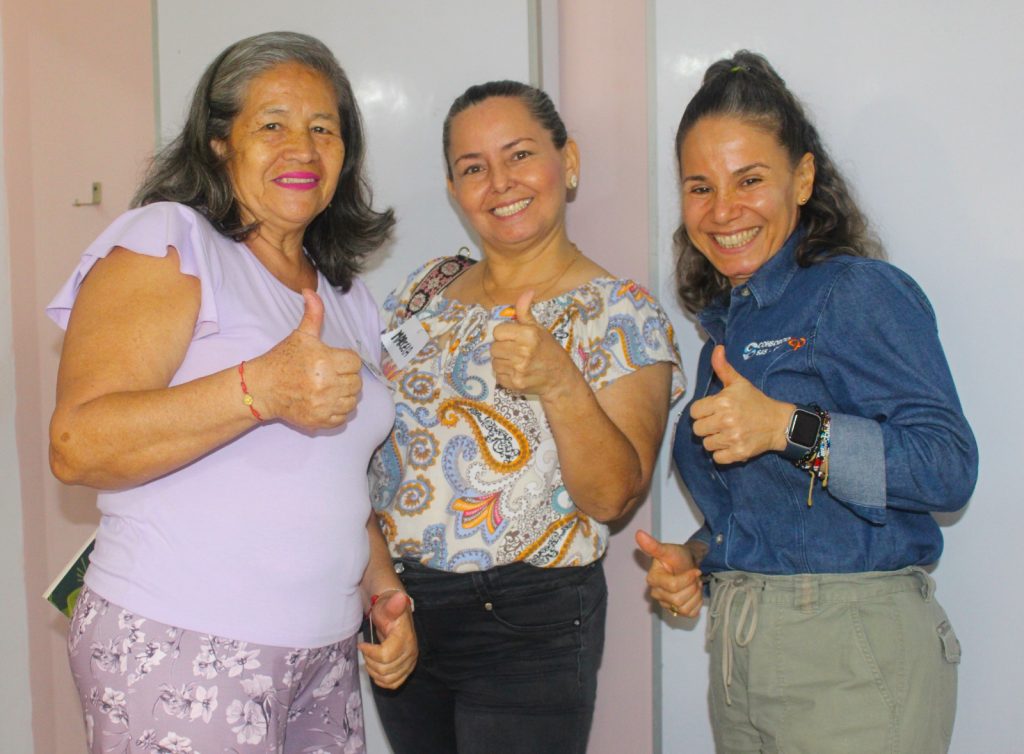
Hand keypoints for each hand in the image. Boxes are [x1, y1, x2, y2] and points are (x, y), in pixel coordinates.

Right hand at [247, 289, 362, 428]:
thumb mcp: (300, 335)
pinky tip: (327, 401)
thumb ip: (313, 314)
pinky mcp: (319, 420)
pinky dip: (338, 411)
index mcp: (325, 361)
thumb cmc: (282, 360)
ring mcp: (323, 404)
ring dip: (345, 395)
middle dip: (346, 377)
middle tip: (331, 374)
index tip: (335, 361)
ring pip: (352, 401)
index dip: (347, 360)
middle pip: (356, 382)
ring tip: (330, 388)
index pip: (355, 362)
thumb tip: (310, 291)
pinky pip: (342, 417)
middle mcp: (327, 384)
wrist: (262, 388)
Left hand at [358, 591, 417, 688]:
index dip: (370, 653)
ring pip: (388, 679)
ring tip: (370, 659)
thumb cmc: (388, 610)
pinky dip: (383, 681)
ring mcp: (410, 662)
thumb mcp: (387, 605)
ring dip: (374, 672)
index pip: (385, 656)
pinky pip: (394, 683)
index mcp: (405, 638)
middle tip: (366, 651)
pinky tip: (377, 671)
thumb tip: (399, 598)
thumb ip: (393, 605)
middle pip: (385, 669)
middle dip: (370, 661)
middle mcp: (411, 653)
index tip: (362, 645)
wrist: (395, 614)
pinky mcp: (407, 669)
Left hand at [491, 290, 574, 397]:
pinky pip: (498, 375)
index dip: (504, 334)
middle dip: (503, 348)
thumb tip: (527, 291)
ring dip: (502, 361)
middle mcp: (523, 352)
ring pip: (494, 362)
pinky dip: (505, 374)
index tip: (514, 338)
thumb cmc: (549, 351)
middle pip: (494, 347)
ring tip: (517, 361)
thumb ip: (526, 311)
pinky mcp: (514, 383)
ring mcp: (518, 369)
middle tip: (516, 351)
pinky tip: (517, 371)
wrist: (560, 378)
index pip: (498, 331)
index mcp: (529, 335)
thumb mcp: (539, 329)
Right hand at [636, 530, 702, 617]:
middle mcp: (656, 593)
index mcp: (652, 579)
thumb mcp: (668, 550)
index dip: (688, 578)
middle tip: (693, 577)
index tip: (695, 570)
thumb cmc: (677, 556)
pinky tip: (693, 593)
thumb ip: (653, 545)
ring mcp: (665, 604)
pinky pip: (690, 614)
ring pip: (684, 608)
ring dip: (695, 595)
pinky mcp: (675, 611)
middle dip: (692, 587)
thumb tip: (639, 533)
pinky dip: (697, 603)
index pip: (673, 586)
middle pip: (678, 599)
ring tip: (693, 584)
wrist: (687, 564)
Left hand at [689, 345, 792, 463]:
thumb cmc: (755, 401)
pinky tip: (731, 444)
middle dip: (706, 426)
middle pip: (697, 429)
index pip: (694, 412)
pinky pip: (717, 458)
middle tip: (719, 423)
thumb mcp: (739, 382)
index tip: (713, 411)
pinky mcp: (739, 453)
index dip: (702, 412)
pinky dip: (722, 454)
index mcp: (723, 402)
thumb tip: (718, 348)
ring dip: (714, 440)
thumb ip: (723, 367)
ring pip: (706, 444)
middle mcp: (726, 420)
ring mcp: (733, 438)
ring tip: (727, 433)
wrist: (777, 422)